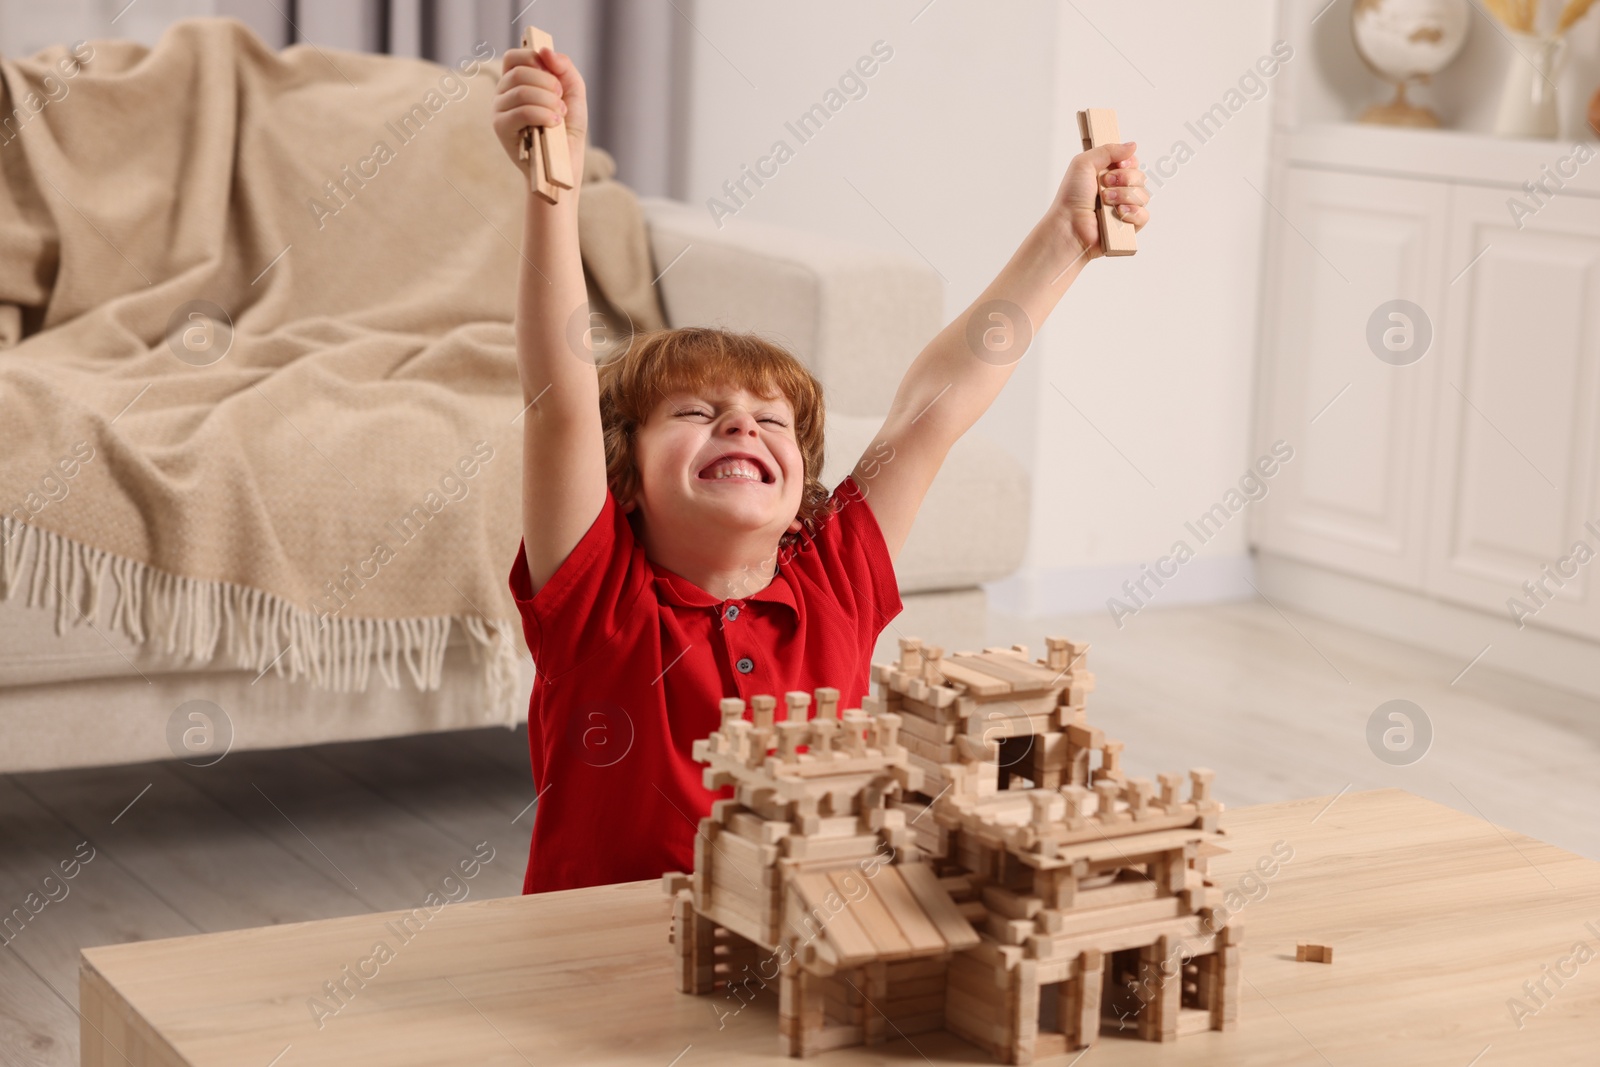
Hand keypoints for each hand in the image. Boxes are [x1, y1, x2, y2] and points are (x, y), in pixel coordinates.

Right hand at [492, 45, 588, 187]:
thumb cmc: (567, 129)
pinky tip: (554, 123)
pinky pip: (521, 111)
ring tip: (560, 115)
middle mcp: (502, 94)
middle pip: (519, 72)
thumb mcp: (573, 93)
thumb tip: (546, 51)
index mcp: (515, 82)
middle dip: (547, 83)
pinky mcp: (501, 128)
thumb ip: (564, 68)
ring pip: (521, 90)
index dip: (533, 58)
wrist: (564, 165)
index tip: (553, 75)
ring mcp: (499, 111)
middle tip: (561, 99)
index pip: (513, 57)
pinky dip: (543, 114)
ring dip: (548, 100)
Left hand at [1051, 142, 1148, 259]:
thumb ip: (1108, 150)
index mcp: (1108, 174)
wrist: (1069, 225)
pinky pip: (1144, 216)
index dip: (1128, 162)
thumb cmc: (1071, 197)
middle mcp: (1118, 190)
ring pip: (1143, 195)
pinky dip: (1133, 212)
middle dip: (1125, 178)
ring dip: (1124, 196)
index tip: (1118, 165)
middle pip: (1140, 177)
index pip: (1132, 163)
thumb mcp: (1084, 163)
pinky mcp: (1127, 226)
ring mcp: (1124, 208)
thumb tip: (1132, 145)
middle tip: (1105, 184)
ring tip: (1106, 201)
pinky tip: (1118, 213)